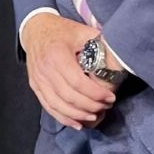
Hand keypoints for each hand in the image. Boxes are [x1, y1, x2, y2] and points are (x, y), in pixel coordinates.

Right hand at [20, 13, 115, 129]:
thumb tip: (118, 56)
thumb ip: (99, 43)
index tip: (110, 97)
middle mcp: (45, 69)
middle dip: (90, 106)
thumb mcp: (82, 31)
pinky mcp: (35, 86)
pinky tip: (77, 123)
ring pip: (58, 105)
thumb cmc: (60, 30)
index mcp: (57, 55)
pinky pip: (49, 107)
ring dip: (78, 115)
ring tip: (95, 115)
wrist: (36, 29)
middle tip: (106, 106)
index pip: (77, 82)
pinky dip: (63, 118)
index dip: (95, 93)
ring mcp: (38, 79)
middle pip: (69, 97)